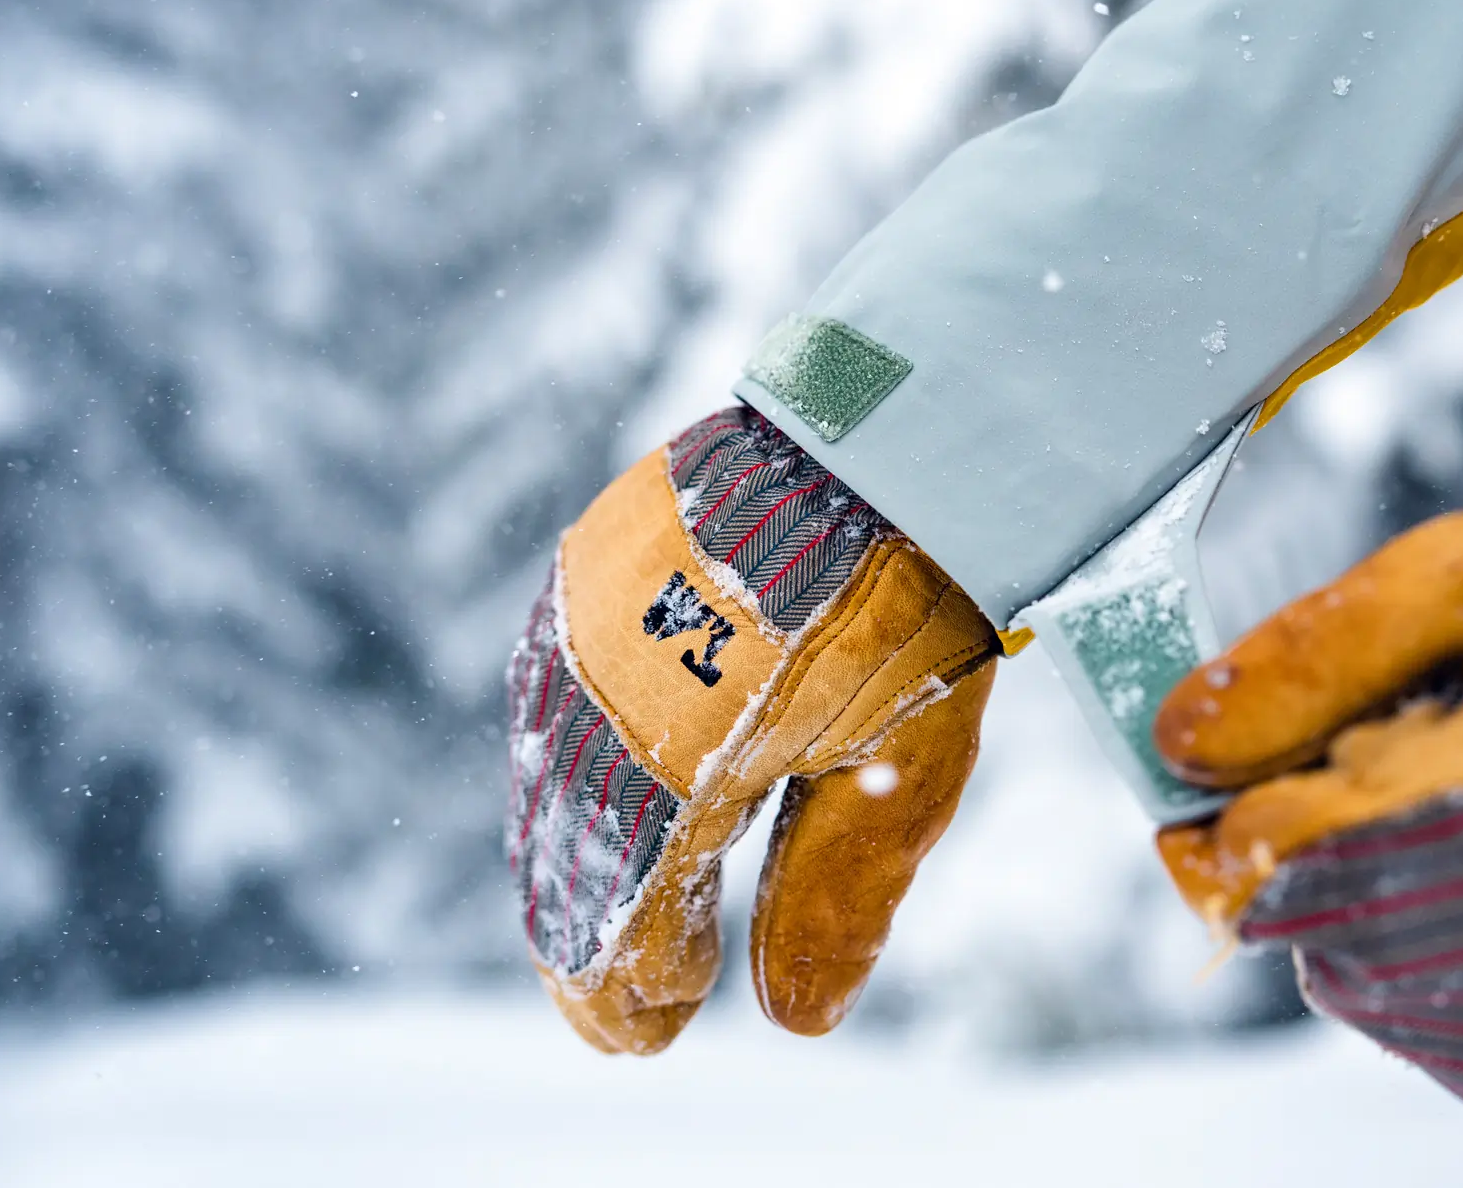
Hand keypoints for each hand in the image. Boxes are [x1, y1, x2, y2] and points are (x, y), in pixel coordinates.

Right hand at [506, 407, 996, 1052]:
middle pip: (572, 851)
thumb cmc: (913, 602)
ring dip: (572, 857)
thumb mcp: (897, 765)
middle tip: (622, 1006)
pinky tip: (590, 797)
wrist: (889, 431)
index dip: (633, 982)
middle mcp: (602, 693)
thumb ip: (835, 893)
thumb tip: (794, 1023)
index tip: (654, 1031)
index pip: (630, 907)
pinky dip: (568, 770)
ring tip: (604, 915)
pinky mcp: (582, 574)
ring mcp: (579, 624)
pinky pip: (549, 698)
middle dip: (593, 936)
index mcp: (681, 754)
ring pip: (549, 775)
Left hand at [1154, 499, 1462, 1138]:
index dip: (1226, 819)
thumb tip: (1179, 733)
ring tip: (1448, 816)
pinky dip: (1434, 972)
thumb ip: (1314, 654)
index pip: (1285, 855)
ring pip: (1378, 997)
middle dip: (1296, 858)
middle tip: (1359, 775)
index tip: (1214, 784)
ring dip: (1360, 912)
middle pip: (1319, 936)